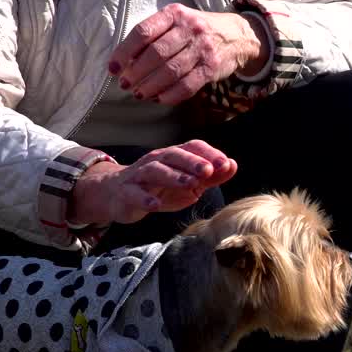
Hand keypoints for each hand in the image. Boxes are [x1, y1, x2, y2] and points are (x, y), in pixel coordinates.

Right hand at [68, 140, 236, 225]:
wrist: (118, 194)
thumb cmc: (158, 188)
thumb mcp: (187, 183)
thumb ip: (210, 177)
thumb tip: (232, 165)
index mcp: (174, 156)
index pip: (193, 147)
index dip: (209, 154)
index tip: (226, 165)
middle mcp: (157, 160)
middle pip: (174, 155)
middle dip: (193, 162)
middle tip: (208, 171)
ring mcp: (140, 175)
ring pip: (155, 170)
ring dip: (174, 176)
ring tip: (190, 185)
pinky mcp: (126, 192)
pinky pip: (134, 193)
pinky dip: (145, 198)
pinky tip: (156, 204)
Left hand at [108, 3, 268, 105]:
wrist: (237, 35)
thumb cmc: (197, 30)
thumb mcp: (177, 21)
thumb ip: (154, 35)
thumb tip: (126, 61)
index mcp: (175, 14)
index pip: (143, 32)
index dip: (124, 52)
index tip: (113, 68)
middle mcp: (189, 28)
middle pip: (156, 54)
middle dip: (136, 72)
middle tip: (125, 84)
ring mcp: (202, 49)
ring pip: (171, 72)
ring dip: (150, 86)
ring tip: (139, 94)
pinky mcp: (211, 68)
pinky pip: (187, 85)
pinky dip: (170, 95)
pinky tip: (158, 99)